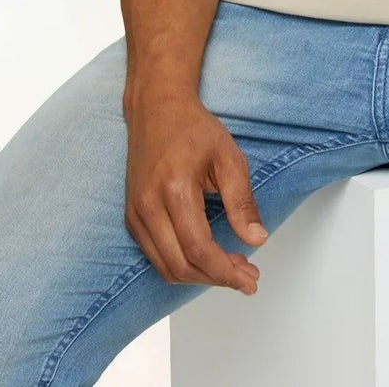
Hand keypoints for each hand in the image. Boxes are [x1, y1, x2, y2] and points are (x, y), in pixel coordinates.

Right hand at [123, 87, 267, 294]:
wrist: (156, 109)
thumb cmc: (192, 128)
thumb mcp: (229, 157)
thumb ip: (242, 201)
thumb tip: (256, 239)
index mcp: (174, 189)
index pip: (198, 249)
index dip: (225, 272)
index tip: (249, 279)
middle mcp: (148, 206)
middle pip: (180, 266)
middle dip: (216, 279)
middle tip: (246, 277)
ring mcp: (136, 214)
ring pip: (165, 267)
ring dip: (199, 277)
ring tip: (231, 269)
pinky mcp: (132, 217)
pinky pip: (156, 256)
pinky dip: (181, 266)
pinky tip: (205, 259)